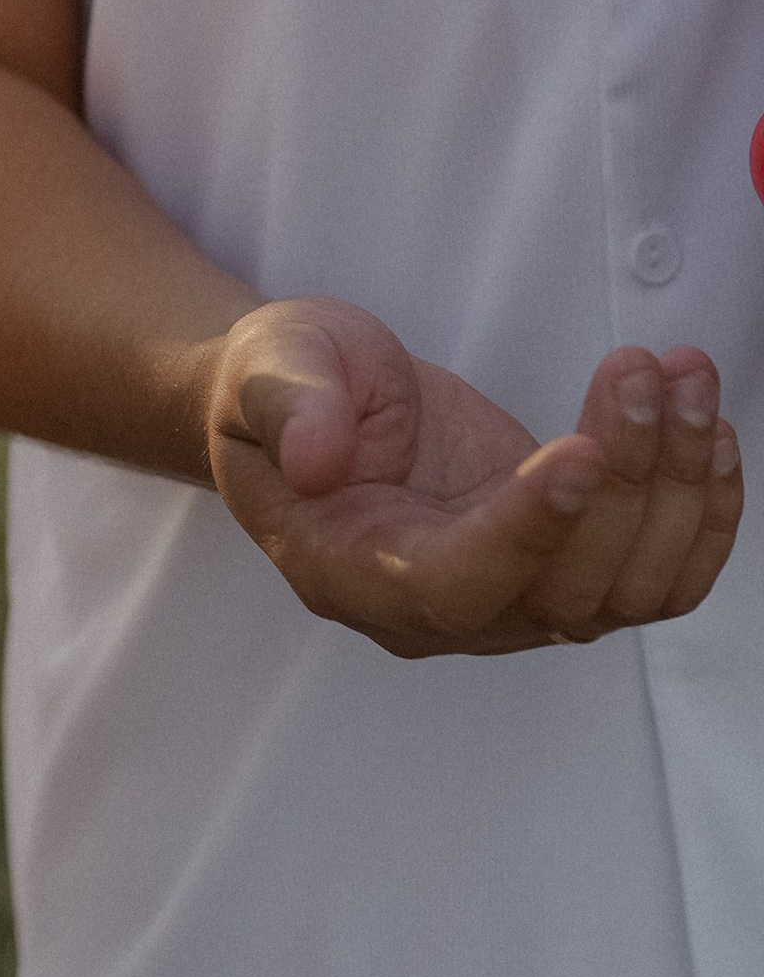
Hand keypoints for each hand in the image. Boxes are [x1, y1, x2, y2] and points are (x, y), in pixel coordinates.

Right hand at [207, 298, 742, 656]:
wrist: (316, 396)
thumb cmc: (285, 386)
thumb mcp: (266, 369)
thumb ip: (288, 407)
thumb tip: (317, 459)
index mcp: (349, 569)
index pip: (453, 587)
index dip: (526, 534)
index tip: (582, 453)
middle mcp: (436, 607)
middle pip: (562, 594)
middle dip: (624, 481)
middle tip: (639, 369)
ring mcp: (508, 595)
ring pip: (624, 589)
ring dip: (677, 488)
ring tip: (683, 375)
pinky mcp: (562, 566)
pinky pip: (656, 581)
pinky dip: (702, 518)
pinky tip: (710, 435)